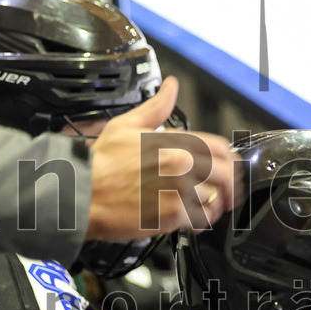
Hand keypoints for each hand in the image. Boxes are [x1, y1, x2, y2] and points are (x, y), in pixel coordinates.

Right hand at [86, 77, 241, 240]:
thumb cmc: (100, 164)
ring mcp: (179, 191)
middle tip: (225, 191)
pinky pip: (201, 220)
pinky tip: (191, 220)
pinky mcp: (172, 216)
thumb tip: (170, 87)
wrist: (81, 193)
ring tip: (205, 206)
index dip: (228, 159)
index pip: (221, 148)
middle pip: (228, 175)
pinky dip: (200, 222)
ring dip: (214, 204)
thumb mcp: (126, 125)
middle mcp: (182, 165)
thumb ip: (156, 107)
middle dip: (229, 184)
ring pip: (217, 199)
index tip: (226, 167)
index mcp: (175, 141)